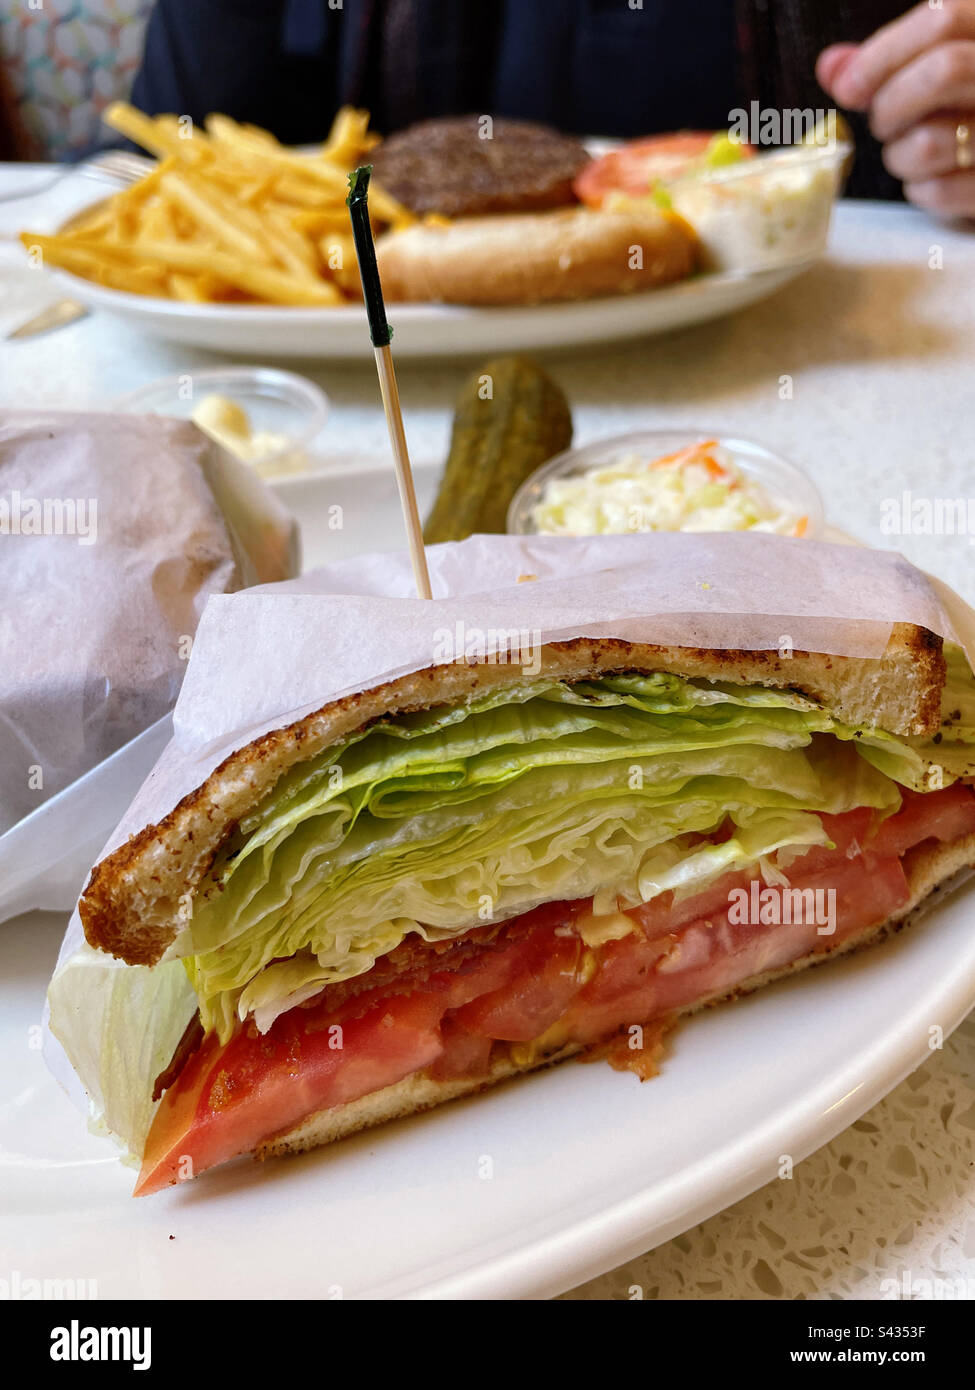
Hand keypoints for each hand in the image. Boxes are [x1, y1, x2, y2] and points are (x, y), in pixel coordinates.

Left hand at [817, 0, 974, 218]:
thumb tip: (832, 68)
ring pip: (930, 141)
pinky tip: (928, 177)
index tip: (848, 86)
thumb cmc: (961, 105)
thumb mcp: (934, 67)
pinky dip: (918, 188)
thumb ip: (889, 62)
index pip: (943, 21)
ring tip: (909, 150)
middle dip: (891, 103)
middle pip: (943, 71)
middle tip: (882, 121)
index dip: (883, 54)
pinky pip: (938, 190)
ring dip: (899, 154)